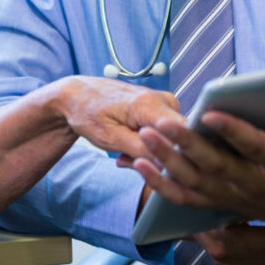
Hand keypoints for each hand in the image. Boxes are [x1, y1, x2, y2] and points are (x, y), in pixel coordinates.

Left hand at [56, 77, 183, 157]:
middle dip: (162, 159)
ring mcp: (166, 102)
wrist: (79, 95)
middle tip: (127, 160)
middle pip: (182, 140)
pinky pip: (168, 134)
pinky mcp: (163, 108)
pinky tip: (130, 147)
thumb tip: (169, 164)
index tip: (155, 169)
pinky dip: (152, 146)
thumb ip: (142, 151)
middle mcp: (164, 100)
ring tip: (125, 154)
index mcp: (151, 104)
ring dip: (155, 154)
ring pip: (175, 139)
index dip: (177, 158)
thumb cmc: (89, 114)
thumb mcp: (111, 138)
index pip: (185, 136)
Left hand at [128, 88, 264, 242]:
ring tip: (144, 137)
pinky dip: (160, 184)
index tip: (212, 112)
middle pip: (216, 165)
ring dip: (166, 160)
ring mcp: (232, 196)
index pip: (256, 147)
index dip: (234, 131)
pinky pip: (184, 197)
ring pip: (195, 181)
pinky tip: (138, 164)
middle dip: (187, 144)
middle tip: (162, 123)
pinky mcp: (218, 203)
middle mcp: (253, 184)